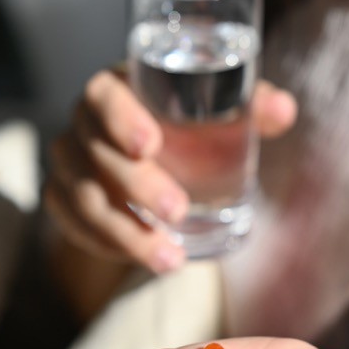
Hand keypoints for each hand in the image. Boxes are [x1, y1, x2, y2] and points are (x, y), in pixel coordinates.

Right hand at [44, 70, 296, 273]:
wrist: (151, 158)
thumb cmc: (185, 124)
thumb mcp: (217, 111)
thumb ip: (250, 106)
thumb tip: (283, 110)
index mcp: (116, 90)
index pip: (103, 97)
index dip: (120, 119)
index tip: (150, 146)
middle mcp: (83, 124)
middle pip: (94, 153)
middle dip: (136, 185)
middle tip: (178, 210)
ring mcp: (70, 164)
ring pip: (83, 198)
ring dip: (125, 232)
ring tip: (170, 258)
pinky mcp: (65, 199)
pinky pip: (76, 225)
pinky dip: (109, 244)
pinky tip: (146, 256)